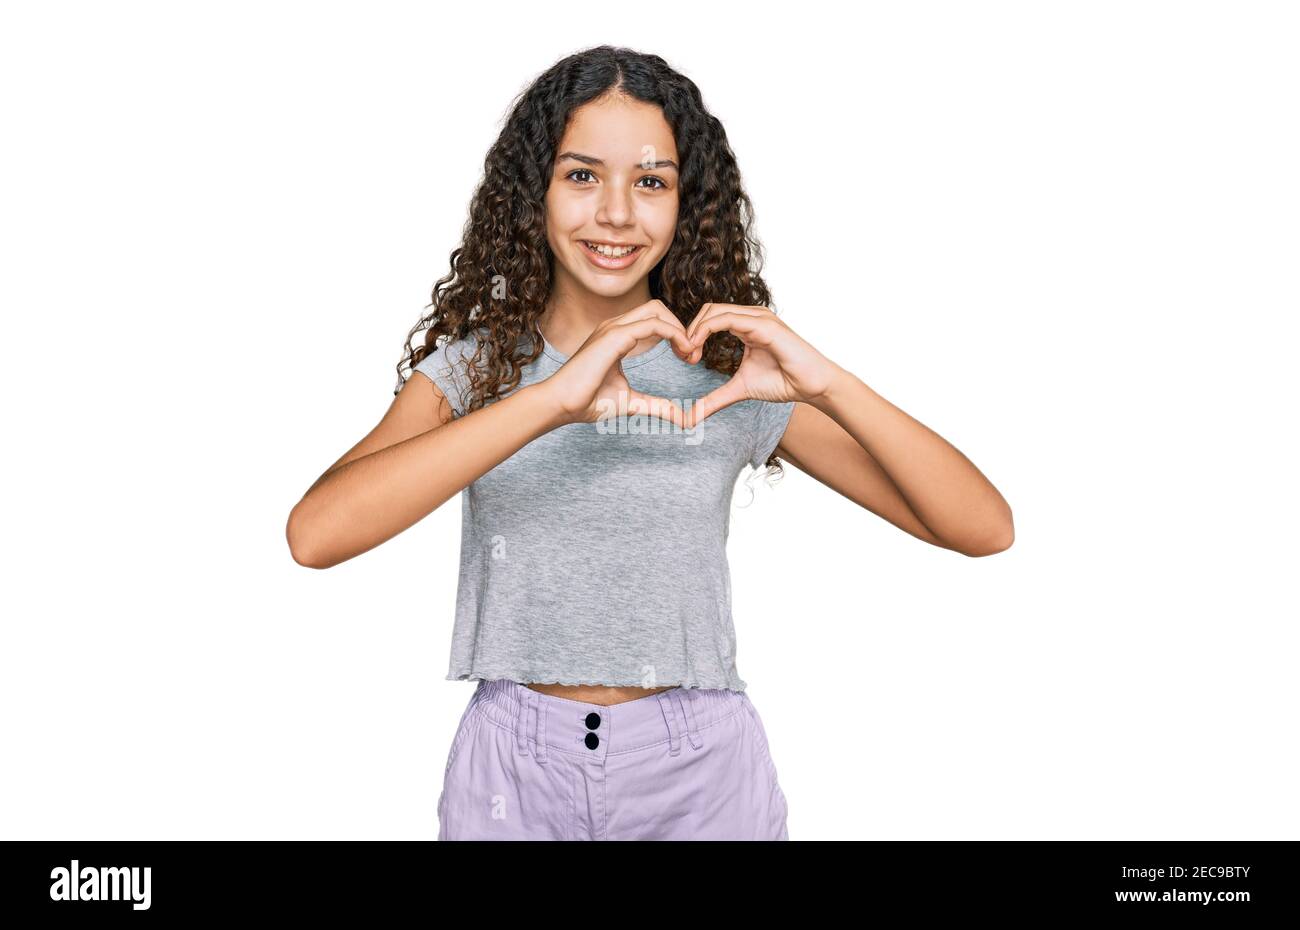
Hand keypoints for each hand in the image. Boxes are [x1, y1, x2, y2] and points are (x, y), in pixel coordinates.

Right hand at [540, 300, 695, 427]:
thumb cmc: (587, 402)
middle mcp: (614, 326)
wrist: (561, 405)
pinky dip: (673, 333)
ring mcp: (613, 328)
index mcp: (617, 336)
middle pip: (657, 308)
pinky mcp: (614, 336)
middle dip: (680, 327)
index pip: (653, 319)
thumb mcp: (631, 402)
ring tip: (690, 354)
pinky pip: (653, 324)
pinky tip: (683, 351)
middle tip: (692, 355)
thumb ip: (657, 405)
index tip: (688, 358)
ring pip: (656, 310)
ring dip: (679, 329)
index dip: (675, 334)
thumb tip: (681, 417)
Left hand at [682, 302, 841, 426]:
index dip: (692, 334)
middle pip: (708, 309)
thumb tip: (690, 417)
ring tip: (688, 353)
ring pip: (714, 310)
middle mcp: (752, 316)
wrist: (813, 385)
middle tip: (684, 355)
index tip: (685, 358)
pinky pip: (728, 319)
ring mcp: (759, 317)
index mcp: (746, 325)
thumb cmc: (783, 382)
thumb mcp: (740, 389)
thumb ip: (714, 399)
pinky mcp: (764, 324)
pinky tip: (698, 348)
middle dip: (690, 330)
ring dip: (695, 330)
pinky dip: (707, 330)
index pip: (710, 317)